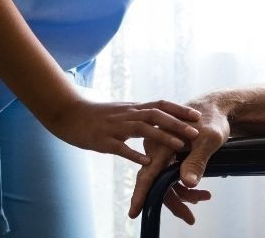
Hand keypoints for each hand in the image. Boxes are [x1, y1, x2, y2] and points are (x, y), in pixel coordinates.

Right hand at [46, 96, 199, 164]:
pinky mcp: (103, 139)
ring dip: (162, 137)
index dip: (178, 110)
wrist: (68, 113)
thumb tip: (155, 119)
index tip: (196, 116)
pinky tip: (147, 161)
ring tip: (179, 146)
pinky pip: (120, 147)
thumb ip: (137, 115)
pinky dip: (134, 153)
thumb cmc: (95, 115)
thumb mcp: (120, 112)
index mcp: (132, 108)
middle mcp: (127, 114)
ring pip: (142, 129)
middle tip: (196, 132)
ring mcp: (115, 126)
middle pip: (156, 115)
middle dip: (177, 123)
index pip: (160, 104)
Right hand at [129, 97, 231, 222]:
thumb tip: (188, 184)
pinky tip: (197, 191)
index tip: (133, 213)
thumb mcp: (208, 140)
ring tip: (204, 197)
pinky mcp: (171, 155)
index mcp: (162, 144)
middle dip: (176, 201)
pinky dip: (184, 185)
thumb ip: (197, 161)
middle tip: (190, 218)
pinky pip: (172, 175)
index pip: (149, 175)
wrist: (216, 108)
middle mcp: (158, 149)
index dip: (141, 195)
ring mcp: (163, 153)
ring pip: (167, 181)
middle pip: (160, 183)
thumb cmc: (212, 120)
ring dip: (184, 193)